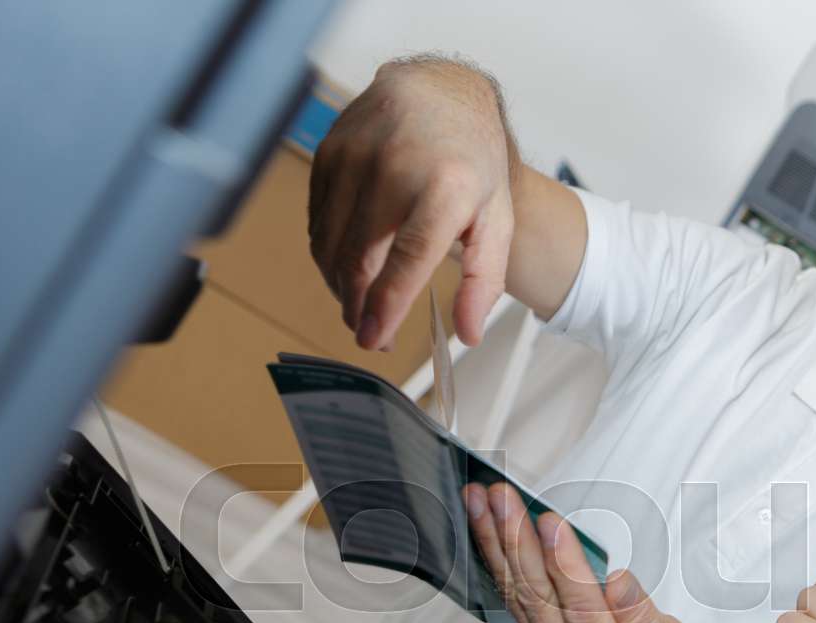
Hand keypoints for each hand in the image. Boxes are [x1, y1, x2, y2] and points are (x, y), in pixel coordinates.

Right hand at [309, 58, 515, 350]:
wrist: (442, 91)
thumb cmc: (473, 160)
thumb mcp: (497, 219)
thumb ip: (485, 280)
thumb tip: (468, 335)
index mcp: (445, 186)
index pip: (406, 259)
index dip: (385, 306)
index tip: (374, 339)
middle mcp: (395, 166)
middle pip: (359, 258)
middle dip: (359, 306)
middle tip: (371, 334)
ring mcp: (355, 155)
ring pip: (330, 244)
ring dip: (340, 286)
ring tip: (360, 306)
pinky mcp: (328, 152)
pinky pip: (318, 220)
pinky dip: (328, 253)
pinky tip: (347, 267)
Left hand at [463, 483, 697, 622]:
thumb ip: (642, 615)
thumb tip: (617, 579)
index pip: (581, 608)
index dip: (564, 563)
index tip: (549, 521)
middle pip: (536, 595)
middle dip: (515, 539)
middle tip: (499, 497)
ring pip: (517, 593)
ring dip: (495, 544)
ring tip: (479, 502)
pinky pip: (513, 600)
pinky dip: (498, 563)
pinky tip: (485, 533)